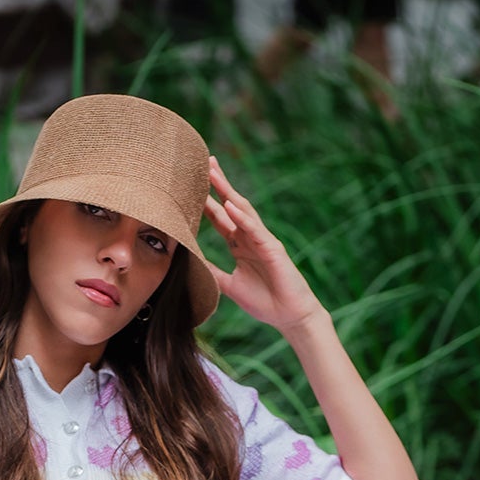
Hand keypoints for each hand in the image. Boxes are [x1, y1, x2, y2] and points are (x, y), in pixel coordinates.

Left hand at [203, 157, 323, 333]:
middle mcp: (250, 238)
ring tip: (213, 173)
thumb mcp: (229, 286)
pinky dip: (242, 217)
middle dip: (218, 185)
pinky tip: (230, 204)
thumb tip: (190, 262)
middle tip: (203, 163)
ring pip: (243, 210)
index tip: (189, 186)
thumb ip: (212, 271)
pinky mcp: (273, 248)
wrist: (290, 317)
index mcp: (240, 246)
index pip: (220, 219)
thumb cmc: (264, 302)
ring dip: (228, 191)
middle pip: (231, 206)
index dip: (206, 202)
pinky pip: (255, 229)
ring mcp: (262, 240)